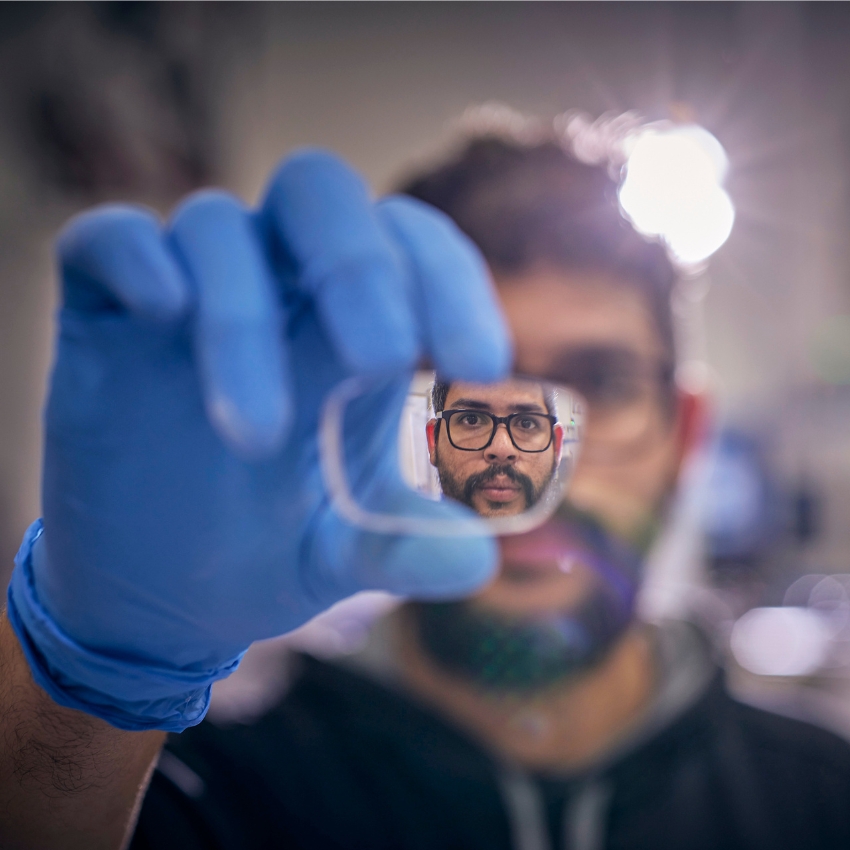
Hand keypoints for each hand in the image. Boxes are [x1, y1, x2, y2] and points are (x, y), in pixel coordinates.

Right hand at [7, 150, 510, 730]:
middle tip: (385, 362)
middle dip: (358, 267)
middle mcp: (278, 287)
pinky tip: (164, 311)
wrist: (160, 589)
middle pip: (320, 193)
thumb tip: (479, 561)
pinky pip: (108, 240)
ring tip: (257, 437)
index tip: (482, 368)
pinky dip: (137, 257)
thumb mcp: (345, 552)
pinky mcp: (106, 313)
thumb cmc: (270, 547)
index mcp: (354, 325)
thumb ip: (406, 546)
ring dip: (242, 318)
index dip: (452, 284)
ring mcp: (189, 291)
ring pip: (216, 228)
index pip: (412, 245)